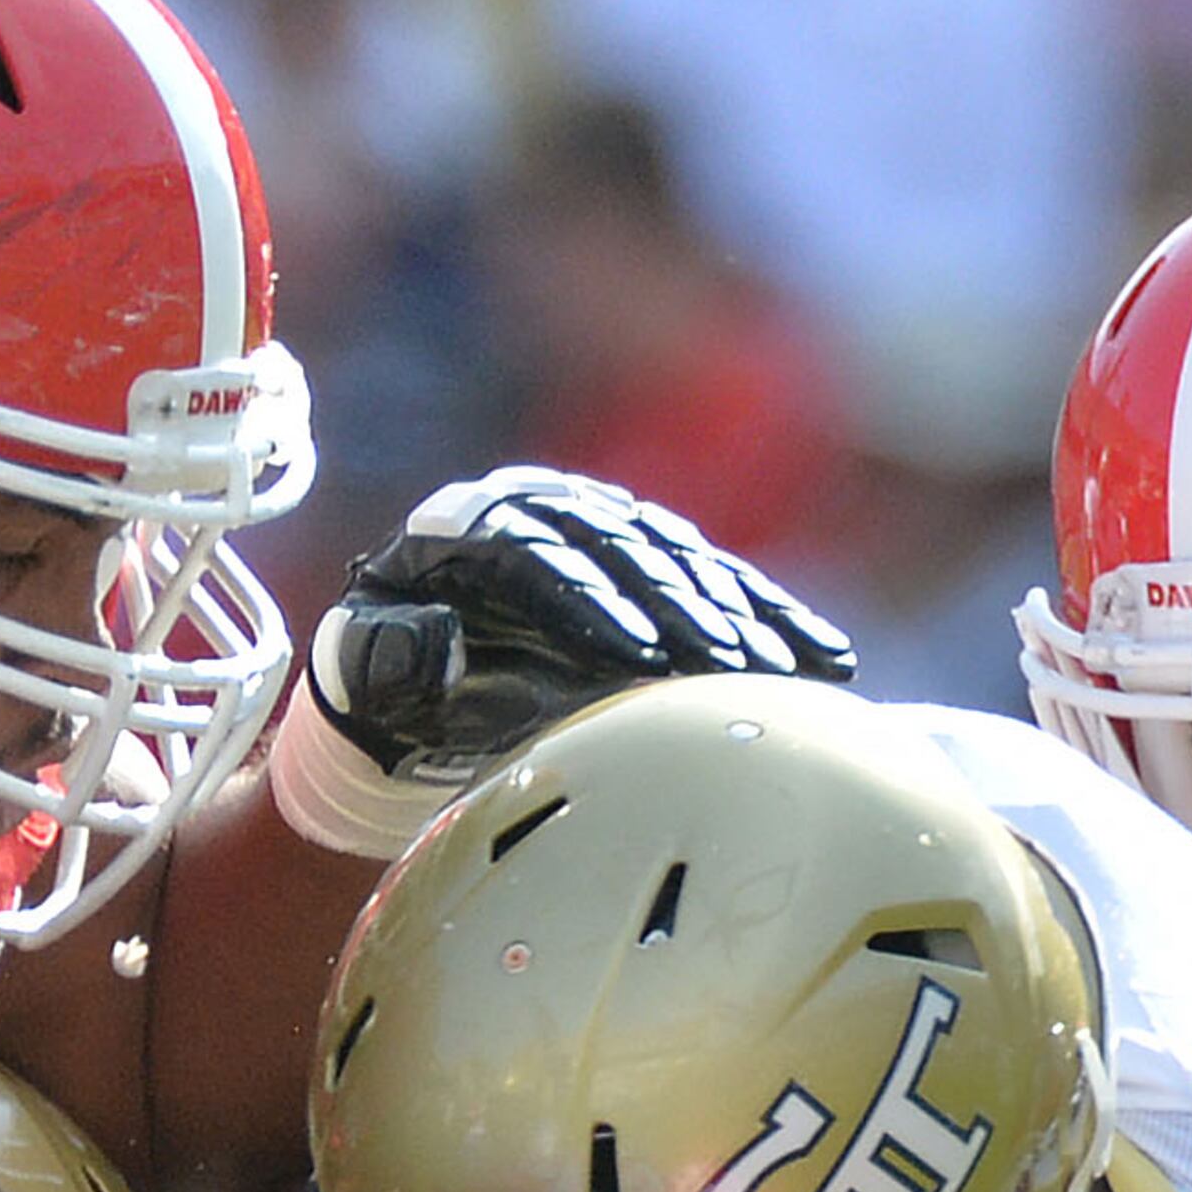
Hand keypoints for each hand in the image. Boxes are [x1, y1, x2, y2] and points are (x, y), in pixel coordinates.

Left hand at [306, 467, 856, 786]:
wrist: (420, 662)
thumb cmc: (390, 681)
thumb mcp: (367, 668)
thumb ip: (390, 654)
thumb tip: (437, 643)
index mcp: (475, 526)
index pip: (540, 556)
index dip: (591, 606)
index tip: (636, 660)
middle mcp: (551, 509)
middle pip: (626, 558)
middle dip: (682, 615)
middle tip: (730, 671)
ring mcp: (609, 529)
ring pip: (684, 566)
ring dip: (741, 619)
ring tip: (786, 674)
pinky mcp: (655, 558)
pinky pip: (722, 584)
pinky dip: (773, 621)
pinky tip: (824, 661)